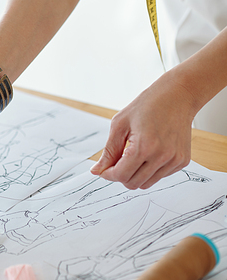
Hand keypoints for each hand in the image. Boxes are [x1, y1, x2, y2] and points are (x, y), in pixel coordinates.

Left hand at [90, 72, 195, 189]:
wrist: (177, 96)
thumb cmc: (148, 105)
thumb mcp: (119, 125)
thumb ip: (108, 151)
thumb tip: (97, 171)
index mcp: (145, 147)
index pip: (121, 175)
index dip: (108, 175)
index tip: (103, 169)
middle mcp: (162, 156)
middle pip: (133, 183)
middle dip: (120, 176)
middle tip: (116, 162)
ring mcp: (174, 160)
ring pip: (146, 184)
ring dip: (134, 175)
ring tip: (132, 155)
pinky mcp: (181, 161)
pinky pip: (159, 176)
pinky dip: (149, 170)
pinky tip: (148, 153)